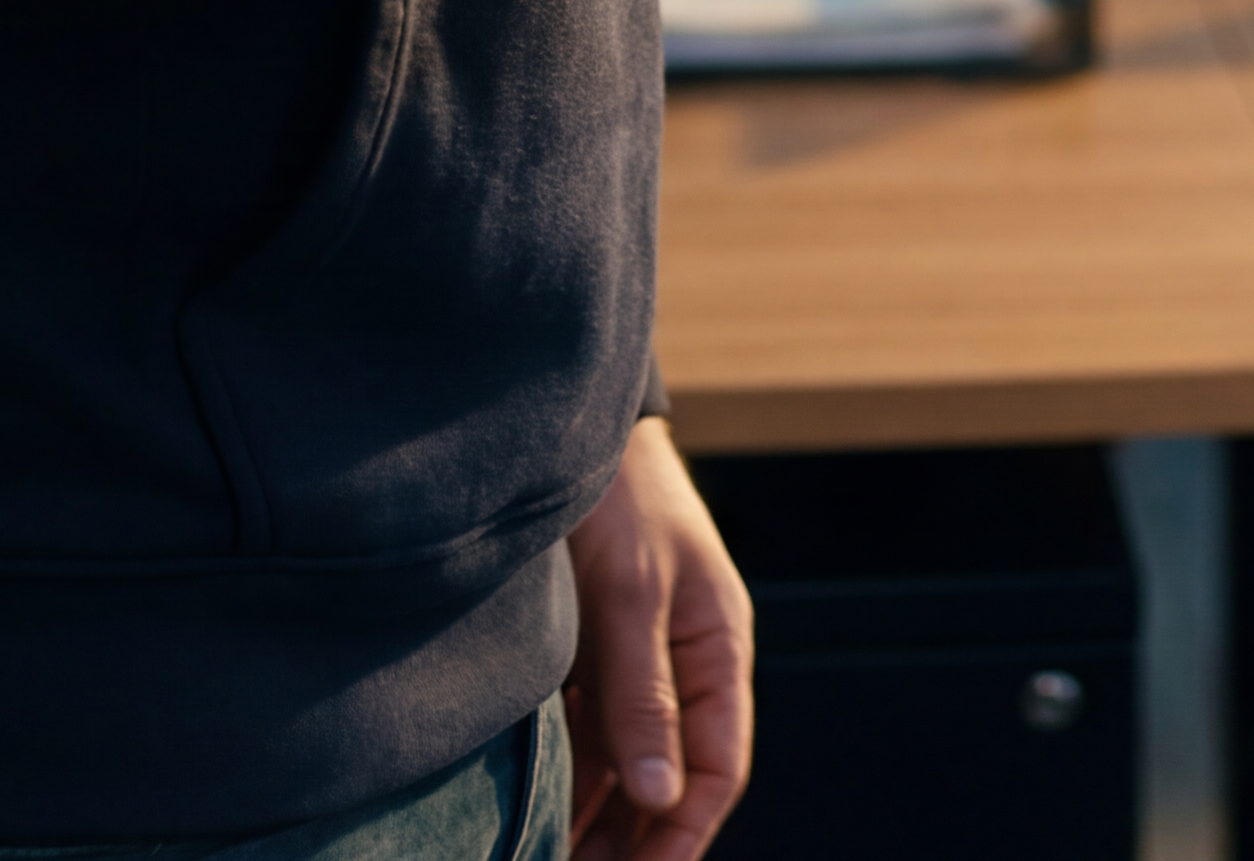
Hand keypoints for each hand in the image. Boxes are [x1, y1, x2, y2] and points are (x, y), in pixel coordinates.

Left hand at [563, 415, 753, 860]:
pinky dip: (569, 782)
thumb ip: (645, 696)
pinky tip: (535, 817)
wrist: (565, 435)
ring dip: (597, 821)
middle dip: (637, 843)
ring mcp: (636, 662)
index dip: (684, 834)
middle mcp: (683, 665)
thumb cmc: (617, 501)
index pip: (717, 766)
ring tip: (551, 860)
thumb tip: (663, 797)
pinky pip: (587, 738)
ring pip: (626, 767)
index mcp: (717, 647)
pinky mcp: (592, 656)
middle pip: (671, 779)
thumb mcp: (631, 597)